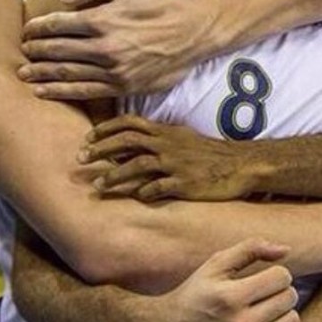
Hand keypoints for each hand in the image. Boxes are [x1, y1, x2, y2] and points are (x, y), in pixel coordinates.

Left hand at [19, 0, 215, 97]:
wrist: (193, 32)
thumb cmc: (160, 5)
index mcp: (102, 20)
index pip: (58, 25)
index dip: (37, 28)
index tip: (27, 31)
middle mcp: (104, 47)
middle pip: (57, 51)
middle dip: (35, 52)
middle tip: (21, 53)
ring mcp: (113, 70)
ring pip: (67, 74)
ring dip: (41, 75)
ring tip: (24, 75)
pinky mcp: (123, 86)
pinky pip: (85, 91)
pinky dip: (61, 92)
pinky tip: (44, 92)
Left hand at [79, 115, 252, 201]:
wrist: (240, 165)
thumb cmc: (209, 153)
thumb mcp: (182, 138)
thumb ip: (158, 138)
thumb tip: (131, 143)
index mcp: (166, 133)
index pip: (129, 123)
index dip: (105, 129)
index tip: (87, 139)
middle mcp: (168, 145)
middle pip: (127, 142)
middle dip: (101, 150)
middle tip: (81, 159)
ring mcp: (176, 164)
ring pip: (138, 165)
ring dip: (115, 175)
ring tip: (98, 186)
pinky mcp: (185, 184)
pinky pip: (159, 188)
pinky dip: (144, 192)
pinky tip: (135, 197)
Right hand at [157, 238, 299, 321]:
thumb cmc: (194, 294)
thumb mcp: (215, 264)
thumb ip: (251, 248)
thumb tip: (287, 249)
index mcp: (231, 296)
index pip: (282, 277)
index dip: (275, 273)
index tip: (262, 278)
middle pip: (288, 298)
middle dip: (279, 291)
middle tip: (262, 294)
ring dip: (281, 313)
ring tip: (263, 311)